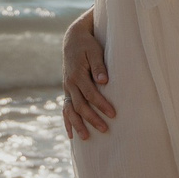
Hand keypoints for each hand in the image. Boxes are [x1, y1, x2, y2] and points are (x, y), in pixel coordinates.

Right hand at [63, 13, 114, 139]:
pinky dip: (67, 122)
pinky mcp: (67, 90)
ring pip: (70, 110)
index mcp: (77, 75)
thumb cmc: (87, 45)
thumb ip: (98, 66)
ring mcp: (67, 88)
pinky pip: (65, 109)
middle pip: (80, 105)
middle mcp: (70, 84)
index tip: (113, 114)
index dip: (101, 105)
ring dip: (77, 124)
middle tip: (105, 130)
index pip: (91, 94)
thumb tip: (104, 81)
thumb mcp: (94, 51)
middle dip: (92, 119)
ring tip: (86, 138)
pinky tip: (71, 134)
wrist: (73, 40)